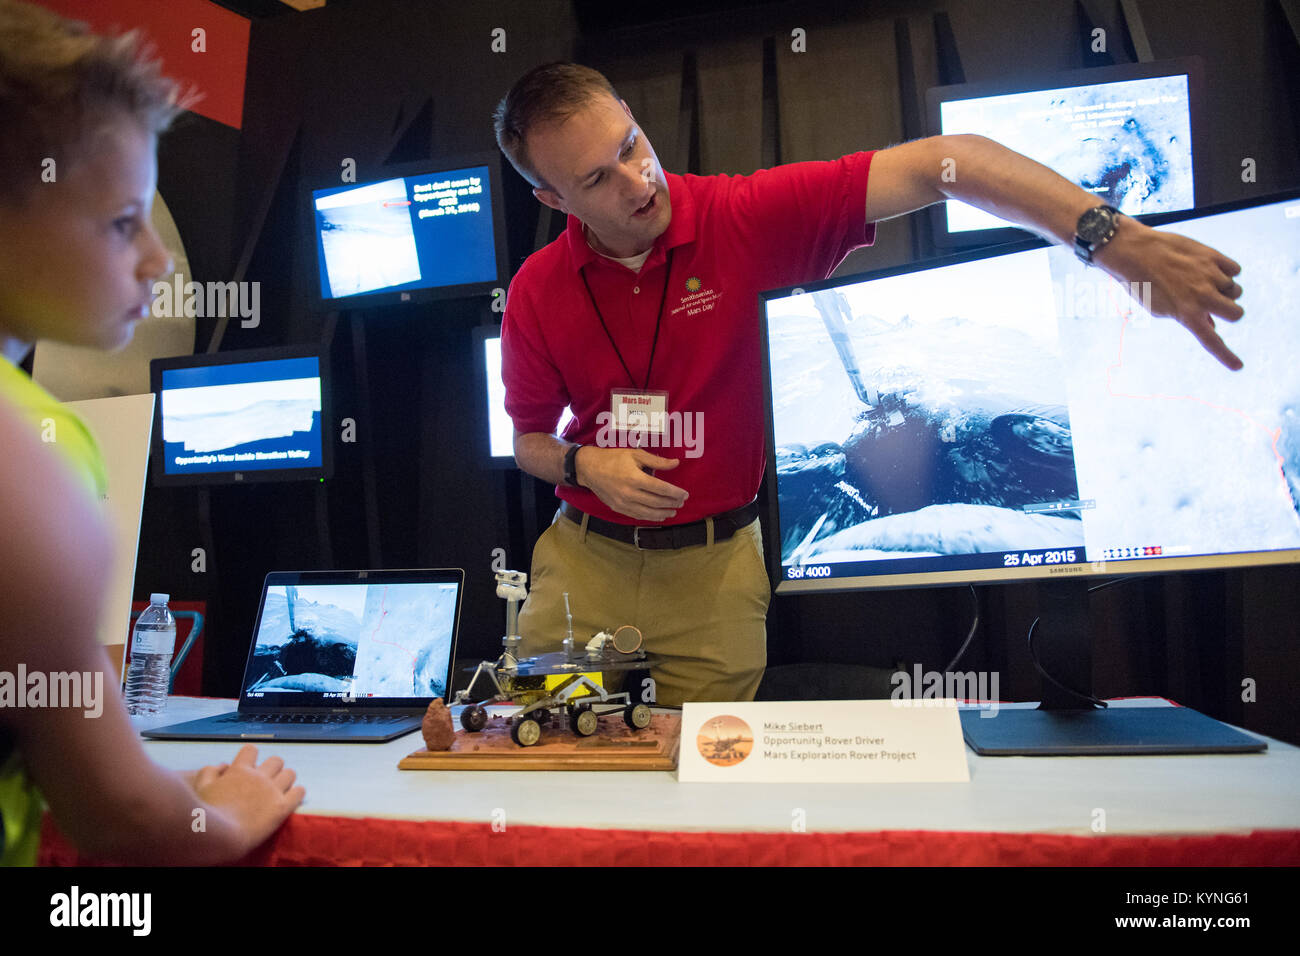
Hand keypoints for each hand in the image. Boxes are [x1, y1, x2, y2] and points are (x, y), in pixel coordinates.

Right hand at [191, 744, 303, 853]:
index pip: (251, 750)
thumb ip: (209, 772)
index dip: (250, 758)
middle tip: (266, 781)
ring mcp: (272, 791)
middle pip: (276, 760)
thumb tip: (222, 766)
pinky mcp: (282, 807)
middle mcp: (258, 777)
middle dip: (272, 768)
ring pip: (290, 773)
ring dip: (286, 780)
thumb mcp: (200, 788)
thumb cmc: (205, 815)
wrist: (220, 837)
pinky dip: (297, 793)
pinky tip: (291, 799)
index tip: (249, 767)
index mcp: (239, 770)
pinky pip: (299, 792)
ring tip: (280, 790)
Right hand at [576, 445, 686, 520]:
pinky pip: (637, 515)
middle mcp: (629, 493)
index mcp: (635, 478)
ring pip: (648, 512)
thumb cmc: (613, 458)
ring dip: (663, 513)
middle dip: (671, 503)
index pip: (661, 488)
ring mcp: (623, 503)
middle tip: (681, 502)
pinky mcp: (617, 508)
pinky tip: (658, 516)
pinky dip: (649, 517)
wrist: (589, 468)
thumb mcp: (635, 454)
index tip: (685, 494)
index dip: (675, 493)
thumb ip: (657, 461)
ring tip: (673, 512)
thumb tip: (676, 463)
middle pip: (656, 502)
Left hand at [1095, 218, 1244, 369]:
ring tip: (1203, 281)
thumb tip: (1211, 326)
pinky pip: (1235, 269)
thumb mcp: (1160, 309)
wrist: (1134, 252)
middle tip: (1215, 304)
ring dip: (1224, 288)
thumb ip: (1186, 318)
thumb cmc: (1144, 284)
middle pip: (1236, 313)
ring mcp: (1210, 275)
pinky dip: (1227, 270)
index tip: (1238, 367)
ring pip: (1235, 289)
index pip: (1211, 341)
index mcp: (1186, 314)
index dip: (1225, 356)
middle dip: (1229, 311)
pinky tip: (1209, 268)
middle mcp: (1202, 296)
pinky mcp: (1213, 256)